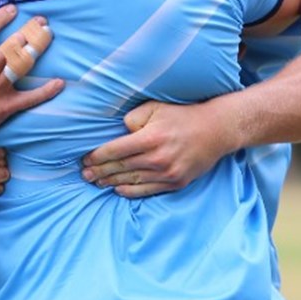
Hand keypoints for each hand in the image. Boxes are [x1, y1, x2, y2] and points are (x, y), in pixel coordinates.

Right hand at [0, 6, 64, 147]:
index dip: (1, 17)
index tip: (13, 9)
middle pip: (12, 45)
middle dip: (28, 31)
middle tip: (41, 21)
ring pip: (22, 65)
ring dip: (37, 49)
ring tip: (48, 36)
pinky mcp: (5, 106)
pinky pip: (30, 99)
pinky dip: (46, 91)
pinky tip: (59, 82)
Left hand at [80, 100, 224, 197]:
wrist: (216, 130)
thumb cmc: (182, 116)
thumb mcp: (156, 107)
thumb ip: (133, 118)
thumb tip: (119, 132)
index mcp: (150, 138)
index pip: (115, 150)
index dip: (97, 157)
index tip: (84, 159)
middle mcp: (157, 158)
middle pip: (120, 168)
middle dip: (99, 172)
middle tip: (84, 174)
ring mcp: (167, 173)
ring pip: (131, 181)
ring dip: (111, 182)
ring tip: (96, 182)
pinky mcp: (176, 183)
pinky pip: (147, 190)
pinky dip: (130, 191)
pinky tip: (118, 189)